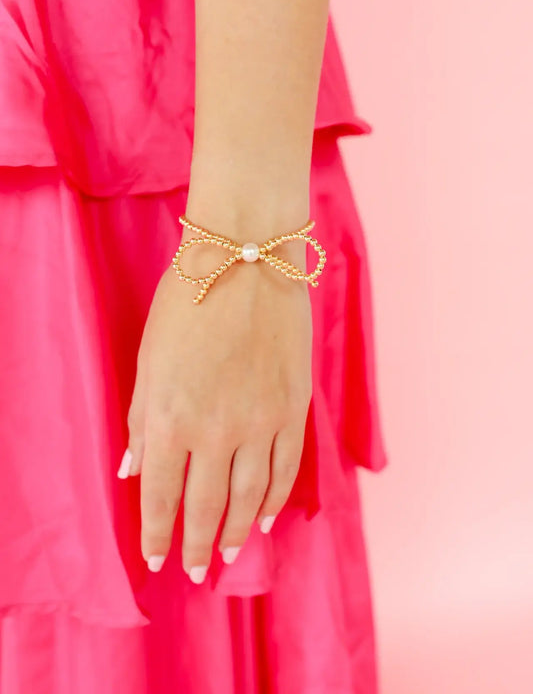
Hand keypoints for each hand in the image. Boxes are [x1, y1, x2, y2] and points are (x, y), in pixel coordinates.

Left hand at [121, 228, 312, 582]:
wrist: (248, 257)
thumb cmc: (187, 300)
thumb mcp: (148, 359)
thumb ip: (142, 420)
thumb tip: (132, 470)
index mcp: (171, 417)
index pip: (161, 496)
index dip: (156, 534)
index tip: (156, 559)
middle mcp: (218, 429)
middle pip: (206, 506)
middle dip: (196, 543)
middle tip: (193, 570)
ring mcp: (262, 421)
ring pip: (248, 496)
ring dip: (235, 531)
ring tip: (227, 554)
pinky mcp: (294, 407)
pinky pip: (286, 468)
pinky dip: (274, 500)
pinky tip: (264, 517)